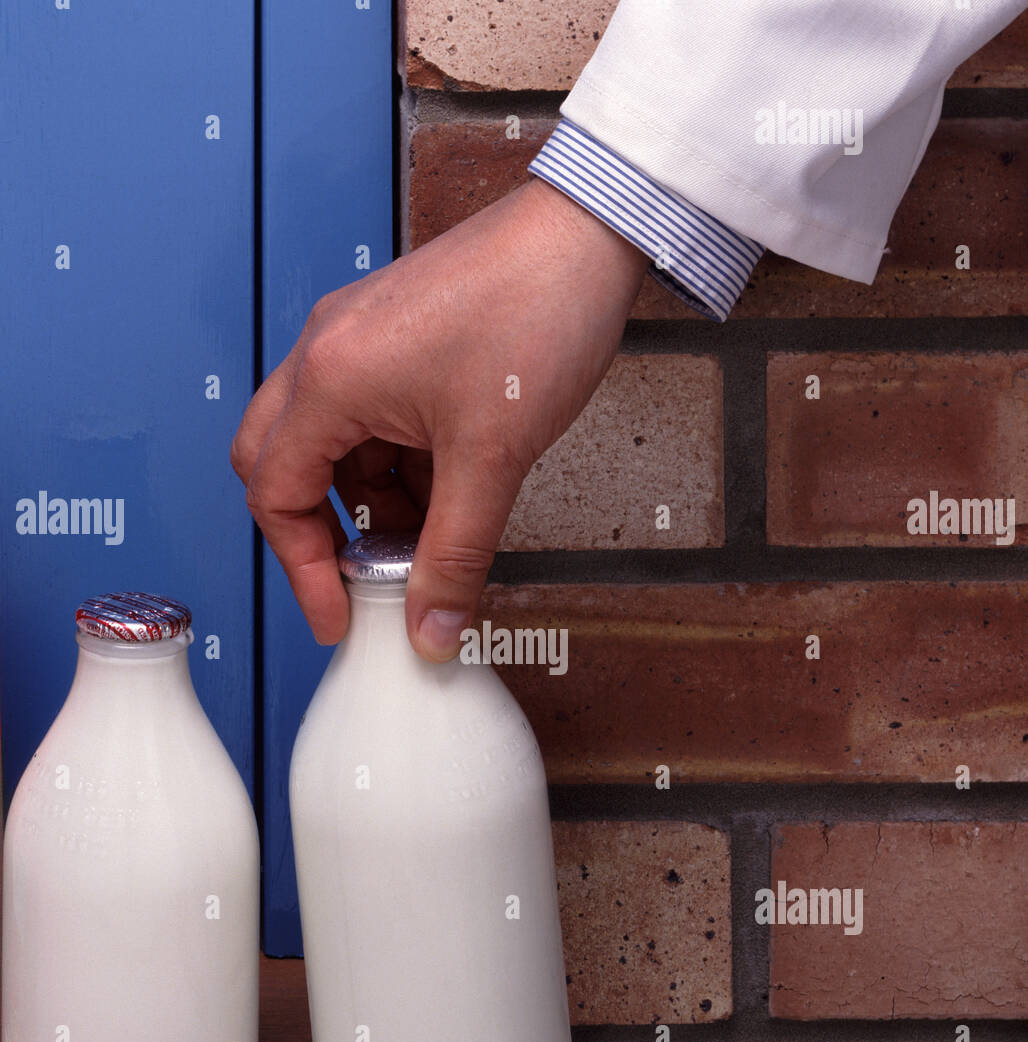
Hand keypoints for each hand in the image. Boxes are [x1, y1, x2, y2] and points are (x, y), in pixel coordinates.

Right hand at [231, 176, 648, 656]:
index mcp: (329, 378)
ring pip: (333, 446)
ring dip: (369, 502)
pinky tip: (446, 493)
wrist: (590, 231)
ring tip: (427, 541)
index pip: (276, 496)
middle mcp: (327, 352)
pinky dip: (397, 467)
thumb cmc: (536, 311)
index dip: (303, 570)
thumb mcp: (491, 458)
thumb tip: (430, 628)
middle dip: (322, 533)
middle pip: (282, 466)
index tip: (337, 617)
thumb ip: (455, 554)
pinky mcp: (395, 336)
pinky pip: (372, 418)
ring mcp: (359, 339)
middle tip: (367, 581)